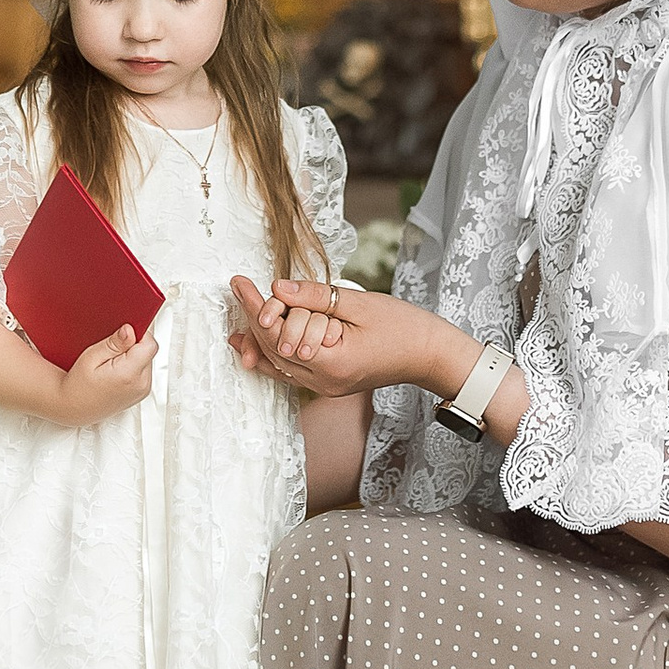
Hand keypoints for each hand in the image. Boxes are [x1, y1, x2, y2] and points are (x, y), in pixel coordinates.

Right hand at [47, 322, 158, 425]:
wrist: (75, 408)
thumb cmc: (78, 386)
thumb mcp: (91, 357)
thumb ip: (114, 343)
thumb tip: (130, 330)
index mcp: (129, 374)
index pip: (149, 343)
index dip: (137, 334)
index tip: (122, 335)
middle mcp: (141, 384)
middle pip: (148, 351)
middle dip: (133, 345)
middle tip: (111, 352)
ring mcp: (142, 391)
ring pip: (147, 359)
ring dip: (134, 356)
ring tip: (112, 363)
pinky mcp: (142, 393)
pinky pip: (144, 371)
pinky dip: (133, 367)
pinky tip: (117, 371)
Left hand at [228, 276, 462, 399]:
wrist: (429, 354)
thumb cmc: (403, 326)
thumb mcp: (357, 303)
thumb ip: (314, 297)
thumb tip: (276, 286)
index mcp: (332, 362)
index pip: (278, 334)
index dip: (255, 307)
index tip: (240, 283)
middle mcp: (324, 382)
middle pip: (274, 349)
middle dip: (256, 318)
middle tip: (240, 287)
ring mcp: (325, 386)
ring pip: (279, 362)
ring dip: (260, 335)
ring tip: (239, 310)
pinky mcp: (329, 383)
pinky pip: (291, 370)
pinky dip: (273, 353)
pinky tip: (254, 342)